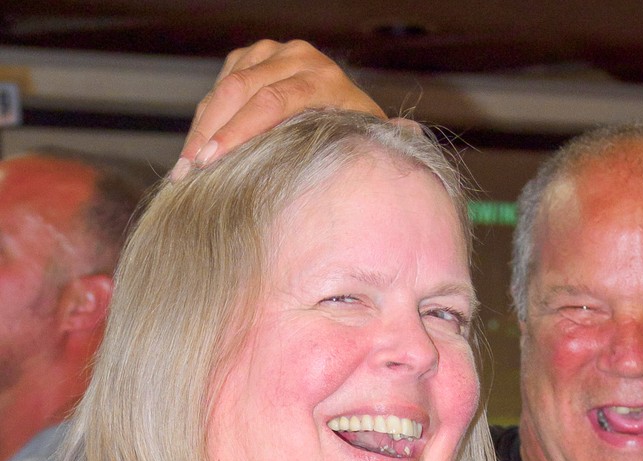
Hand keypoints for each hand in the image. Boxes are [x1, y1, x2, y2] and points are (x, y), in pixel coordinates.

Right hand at [172, 39, 385, 178]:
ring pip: (224, 87)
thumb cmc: (357, 139)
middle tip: (189, 170)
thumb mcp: (367, 143)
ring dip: (201, 128)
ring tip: (184, 168)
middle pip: (240, 90)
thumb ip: (383, 141)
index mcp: (323, 79)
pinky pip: (220, 86)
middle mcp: (297, 58)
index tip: (213, 162)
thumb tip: (403, 138)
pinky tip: (197, 150)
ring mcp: (272, 53)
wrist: (350, 113)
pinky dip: (206, 118)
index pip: (272, 101)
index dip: (239, 133)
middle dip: (210, 133)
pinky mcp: (252, 57)